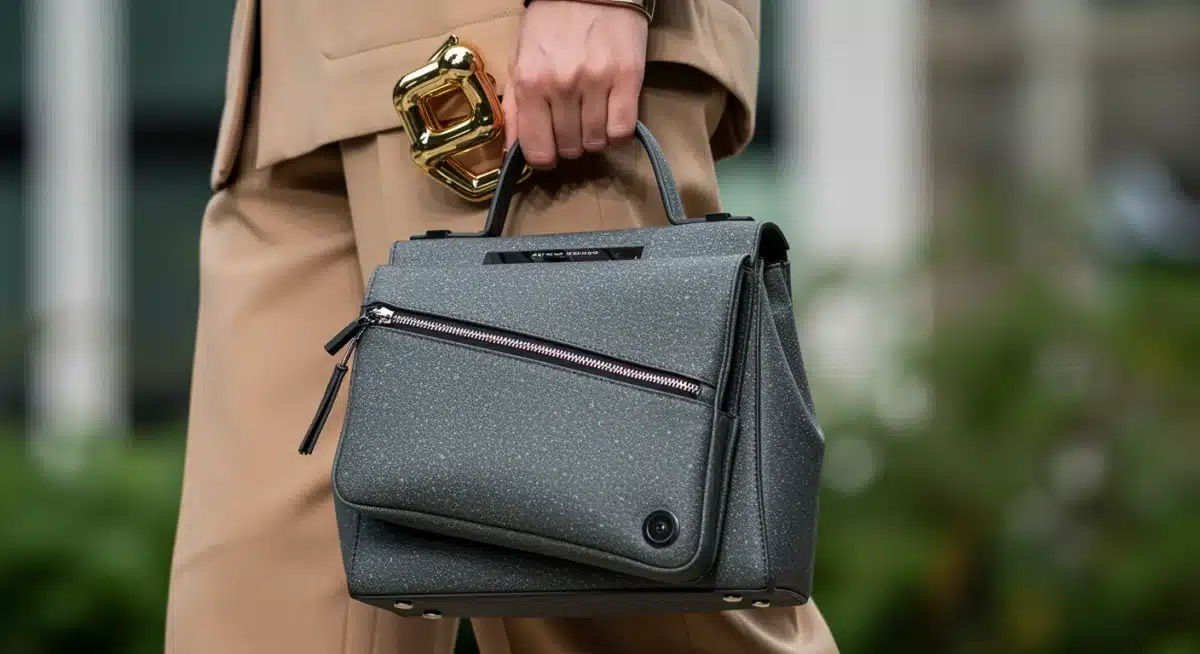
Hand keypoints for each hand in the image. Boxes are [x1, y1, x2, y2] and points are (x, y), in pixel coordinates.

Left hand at [502, 1, 649, 167]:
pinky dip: (616, 133)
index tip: (549, 149)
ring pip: (596, 143)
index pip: (537, 150)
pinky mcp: (627, 78)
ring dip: (594, 138)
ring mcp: (596, 82)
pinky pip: (622, 130)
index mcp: (530, 81)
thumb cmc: (551, 22)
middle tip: (572, 124)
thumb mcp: (520, 59)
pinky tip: (611, 116)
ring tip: (592, 116)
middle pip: (569, 148)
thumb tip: (509, 151)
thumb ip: (514, 106)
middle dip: (569, 144)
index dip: (544, 158)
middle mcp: (561, 85)